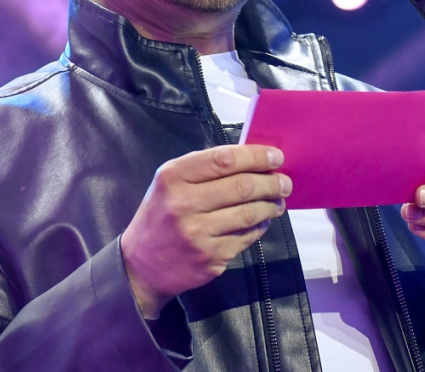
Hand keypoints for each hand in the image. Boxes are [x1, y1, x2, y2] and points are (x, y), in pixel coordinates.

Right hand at [120, 145, 290, 318]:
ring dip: (270, 205)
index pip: (224, 160)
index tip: (276, 157)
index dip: (256, 157)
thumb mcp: (169, 184)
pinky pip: (246, 237)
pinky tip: (262, 220)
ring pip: (249, 213)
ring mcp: (197, 234)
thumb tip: (251, 160)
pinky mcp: (210, 258)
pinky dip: (260, 226)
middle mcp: (183, 204)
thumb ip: (204, 169)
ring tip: (277, 201)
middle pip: (242, 186)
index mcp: (172, 178)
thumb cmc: (160, 216)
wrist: (140, 267)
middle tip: (284, 182)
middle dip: (271, 182)